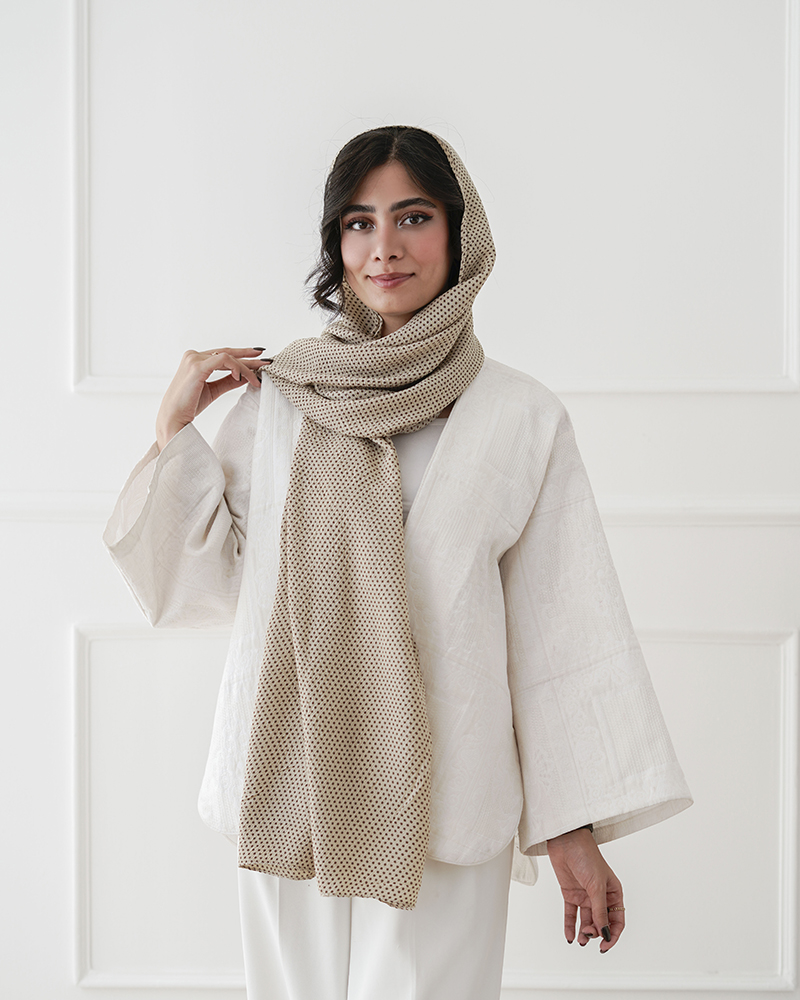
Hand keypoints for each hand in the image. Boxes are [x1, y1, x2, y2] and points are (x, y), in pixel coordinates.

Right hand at [156, 348, 265, 450]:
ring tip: (257, 377)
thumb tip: (246, 376)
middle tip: (267, 361)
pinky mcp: (197, 366)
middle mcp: (193, 356)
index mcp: (195, 360)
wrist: (174, 418)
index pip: (223, 355)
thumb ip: (229, 381)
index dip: (242, 357)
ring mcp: (194, 359)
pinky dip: (236, 367)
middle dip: (249, 357)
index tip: (258, 361)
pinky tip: (242, 376)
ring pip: (228, 356)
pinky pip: (223, 360)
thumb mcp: (214, 390)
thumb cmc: (189, 406)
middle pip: (227, 353)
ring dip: (246, 366)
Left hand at [546, 828, 624, 951]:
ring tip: (580, 940)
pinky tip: (569, 937)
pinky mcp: (571, 894)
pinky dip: (570, 926)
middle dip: (595, 932)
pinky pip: (571, 914)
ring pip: (587, 921)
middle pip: (601, 923)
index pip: (617, 920)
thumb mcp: (596, 886)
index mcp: (613, 893)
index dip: (613, 935)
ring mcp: (585, 896)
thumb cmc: (587, 857)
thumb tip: (604, 933)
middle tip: (587, 933)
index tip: (604, 946)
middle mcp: (600, 896)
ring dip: (584, 933)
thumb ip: (600, 910)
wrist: (566, 841)